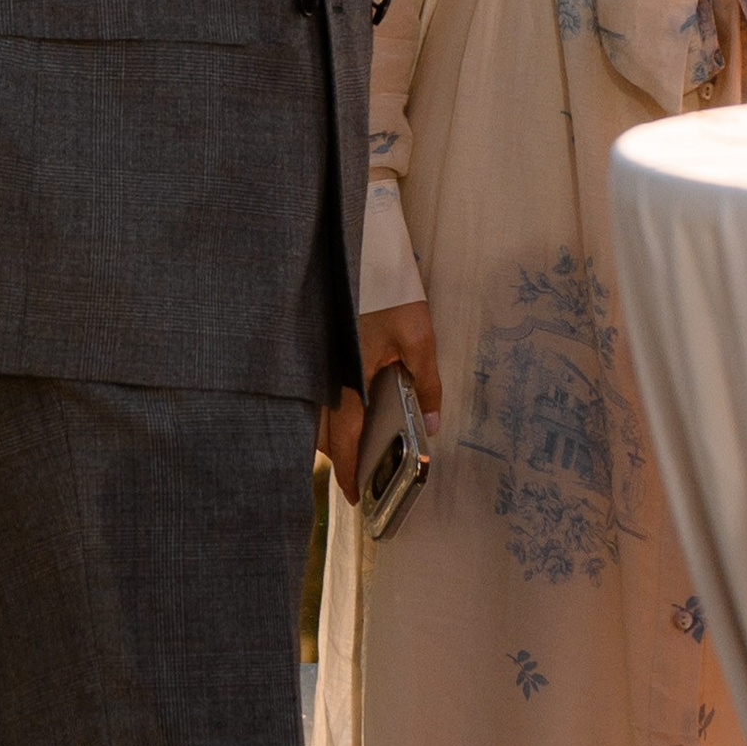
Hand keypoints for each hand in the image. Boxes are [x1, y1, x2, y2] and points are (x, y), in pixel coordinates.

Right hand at [319, 297, 443, 500]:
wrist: (360, 247)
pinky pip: (317, 393)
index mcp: (346, 384)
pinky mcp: (316, 349)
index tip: (353, 498)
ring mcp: (316, 364)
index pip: (342, 443)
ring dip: (332, 433)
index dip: (346, 473)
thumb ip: (425, 382)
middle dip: (338, 457)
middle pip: (322, 434)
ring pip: (316, 414)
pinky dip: (328, 409)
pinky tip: (350, 404)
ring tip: (357, 442)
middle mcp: (324, 379)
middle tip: (360, 472)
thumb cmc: (388, 292)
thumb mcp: (418, 337)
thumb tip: (430, 424)